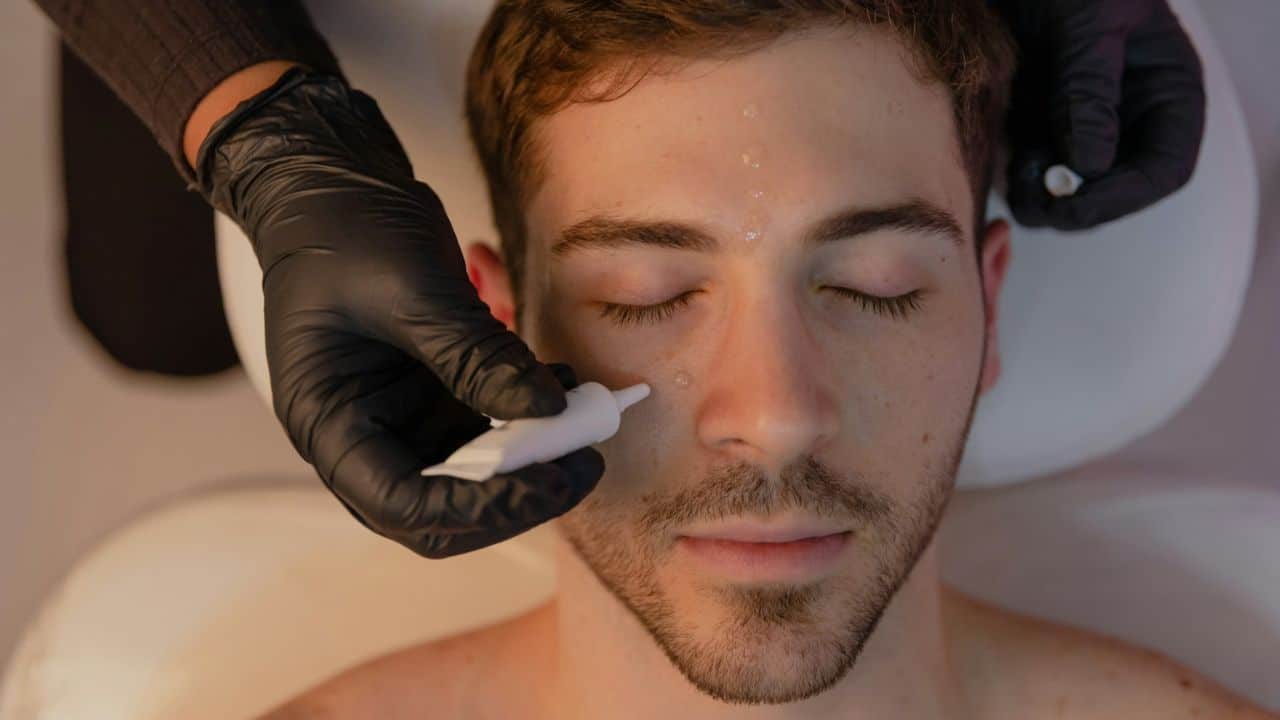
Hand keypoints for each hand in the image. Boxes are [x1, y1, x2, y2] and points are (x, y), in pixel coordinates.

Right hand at [194, 68, 603, 557]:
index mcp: (328, 422)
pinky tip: (566, 388)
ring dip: (532, 457)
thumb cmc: (344, 227)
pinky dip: (529, 416)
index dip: (478, 508)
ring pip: (473, 471)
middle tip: (581, 466)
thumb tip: (550, 413)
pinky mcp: (431, 391)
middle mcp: (361, 434)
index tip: (547, 480)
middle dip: (513, 495)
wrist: (331, 179)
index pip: (400, 505)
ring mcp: (399, 415)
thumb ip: (476, 355)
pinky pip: (488, 425)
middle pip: (440, 508)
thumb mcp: (413, 288)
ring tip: (588, 423)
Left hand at [994, 0, 1206, 229]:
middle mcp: (1128, 116)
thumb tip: (1091, 164)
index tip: (1077, 206)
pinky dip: (1016, 174)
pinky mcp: (1037, 122)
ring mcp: (1081, 122)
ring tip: (1016, 175)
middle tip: (1035, 203)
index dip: (1123, 197)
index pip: (1162, 169)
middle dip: (1075, 204)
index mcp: (1164, 92)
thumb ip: (1089, 92)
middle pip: (1113, 189)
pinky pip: (1031, 166)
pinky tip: (1002, 160)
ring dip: (1039, 194)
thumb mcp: (1088, 27)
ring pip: (1067, 187)